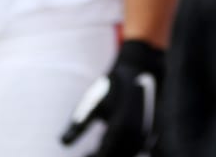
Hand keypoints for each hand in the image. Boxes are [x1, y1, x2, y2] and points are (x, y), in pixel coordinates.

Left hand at [61, 39, 164, 153]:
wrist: (141, 67)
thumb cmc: (113, 85)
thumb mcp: (93, 103)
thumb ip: (78, 126)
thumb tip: (63, 142)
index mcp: (119, 130)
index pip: (103, 156)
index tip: (83, 155)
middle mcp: (135, 136)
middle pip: (117, 156)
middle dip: (102, 156)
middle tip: (88, 153)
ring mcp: (146, 133)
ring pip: (128, 153)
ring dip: (115, 153)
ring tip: (99, 148)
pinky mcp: (152, 129)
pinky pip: (138, 147)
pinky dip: (126, 149)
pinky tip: (114, 141)